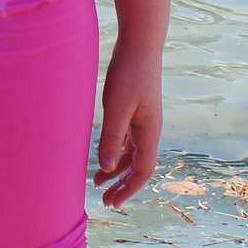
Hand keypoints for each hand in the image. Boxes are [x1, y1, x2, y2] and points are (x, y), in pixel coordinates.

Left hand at [93, 39, 163, 208]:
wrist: (140, 44)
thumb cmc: (129, 73)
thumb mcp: (116, 107)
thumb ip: (111, 138)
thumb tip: (107, 167)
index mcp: (149, 132)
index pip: (143, 171)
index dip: (128, 189)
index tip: (113, 203)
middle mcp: (150, 130)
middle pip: (138, 166)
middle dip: (122, 185)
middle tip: (105, 202)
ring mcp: (144, 120)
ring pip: (132, 154)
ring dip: (117, 169)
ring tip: (97, 182)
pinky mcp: (135, 109)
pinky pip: (127, 140)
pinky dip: (116, 151)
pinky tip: (103, 155)